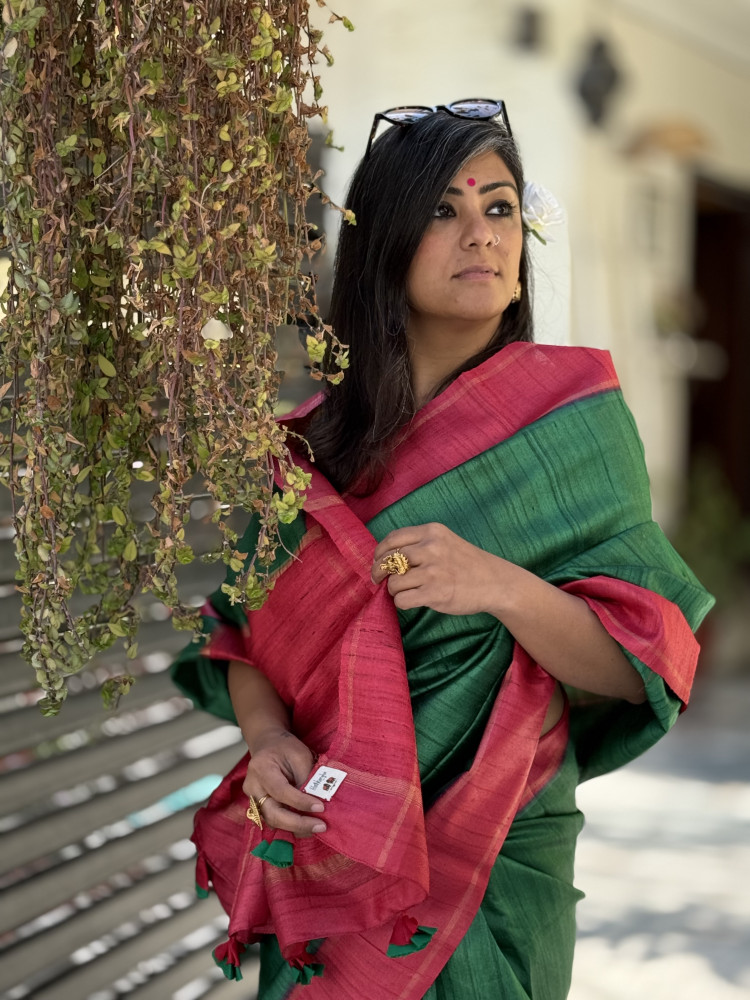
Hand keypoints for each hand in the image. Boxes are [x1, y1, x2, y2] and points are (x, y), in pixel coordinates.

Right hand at [243, 727, 325, 837]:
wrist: (268, 745)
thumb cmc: (285, 748)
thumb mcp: (300, 755)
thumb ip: (306, 779)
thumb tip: (317, 804)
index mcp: (261, 768)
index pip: (281, 791)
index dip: (300, 802)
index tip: (321, 807)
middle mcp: (253, 787)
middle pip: (272, 814)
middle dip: (298, 824)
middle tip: (320, 827)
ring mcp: (252, 799)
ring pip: (273, 821)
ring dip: (296, 828)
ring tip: (316, 828)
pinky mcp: (257, 806)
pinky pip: (274, 820)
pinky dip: (291, 825)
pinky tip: (306, 826)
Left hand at [371, 522, 507, 615]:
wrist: (496, 582)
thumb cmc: (467, 564)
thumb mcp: (445, 542)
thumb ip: (420, 544)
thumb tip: (386, 557)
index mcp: (432, 532)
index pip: (393, 538)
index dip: (380, 552)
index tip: (377, 561)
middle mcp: (431, 548)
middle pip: (389, 560)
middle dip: (379, 572)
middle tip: (378, 580)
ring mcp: (433, 571)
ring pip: (394, 582)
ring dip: (394, 590)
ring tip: (403, 592)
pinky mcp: (435, 593)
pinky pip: (402, 599)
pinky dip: (401, 602)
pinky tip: (411, 600)